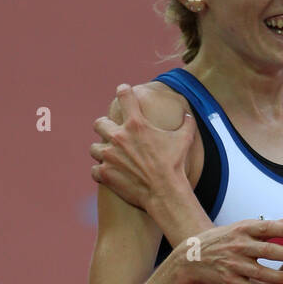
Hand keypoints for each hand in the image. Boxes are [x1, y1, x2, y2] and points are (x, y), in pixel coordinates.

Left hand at [90, 84, 193, 212]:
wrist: (165, 192)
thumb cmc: (175, 165)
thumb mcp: (184, 140)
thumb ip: (186, 124)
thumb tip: (188, 115)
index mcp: (136, 124)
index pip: (124, 96)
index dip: (123, 91)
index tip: (123, 91)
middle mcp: (119, 137)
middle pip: (99, 123)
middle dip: (103, 126)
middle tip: (110, 132)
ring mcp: (109, 156)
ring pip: (94, 148)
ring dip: (100, 151)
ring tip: (107, 156)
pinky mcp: (105, 174)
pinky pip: (94, 170)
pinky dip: (100, 172)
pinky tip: (107, 174)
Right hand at [173, 216, 282, 283]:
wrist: (191, 256)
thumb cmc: (227, 239)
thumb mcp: (247, 227)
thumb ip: (277, 224)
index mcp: (244, 229)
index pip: (268, 227)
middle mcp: (238, 245)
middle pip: (267, 251)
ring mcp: (233, 264)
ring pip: (260, 273)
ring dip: (282, 277)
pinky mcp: (228, 281)